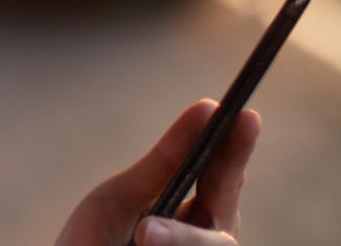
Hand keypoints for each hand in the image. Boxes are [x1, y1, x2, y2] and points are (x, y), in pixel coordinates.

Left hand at [54, 99, 261, 245]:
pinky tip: (146, 242)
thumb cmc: (95, 238)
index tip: (246, 115)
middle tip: (227, 130)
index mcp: (197, 214)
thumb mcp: (123, 196)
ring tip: (146, 232)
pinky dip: (173, 245)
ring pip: (215, 244)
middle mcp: (206, 240)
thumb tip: (208, 107)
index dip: (236, 148)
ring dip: (183, 237)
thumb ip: (164, 163)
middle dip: (226, 172)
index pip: (223, 178)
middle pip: (228, 211)